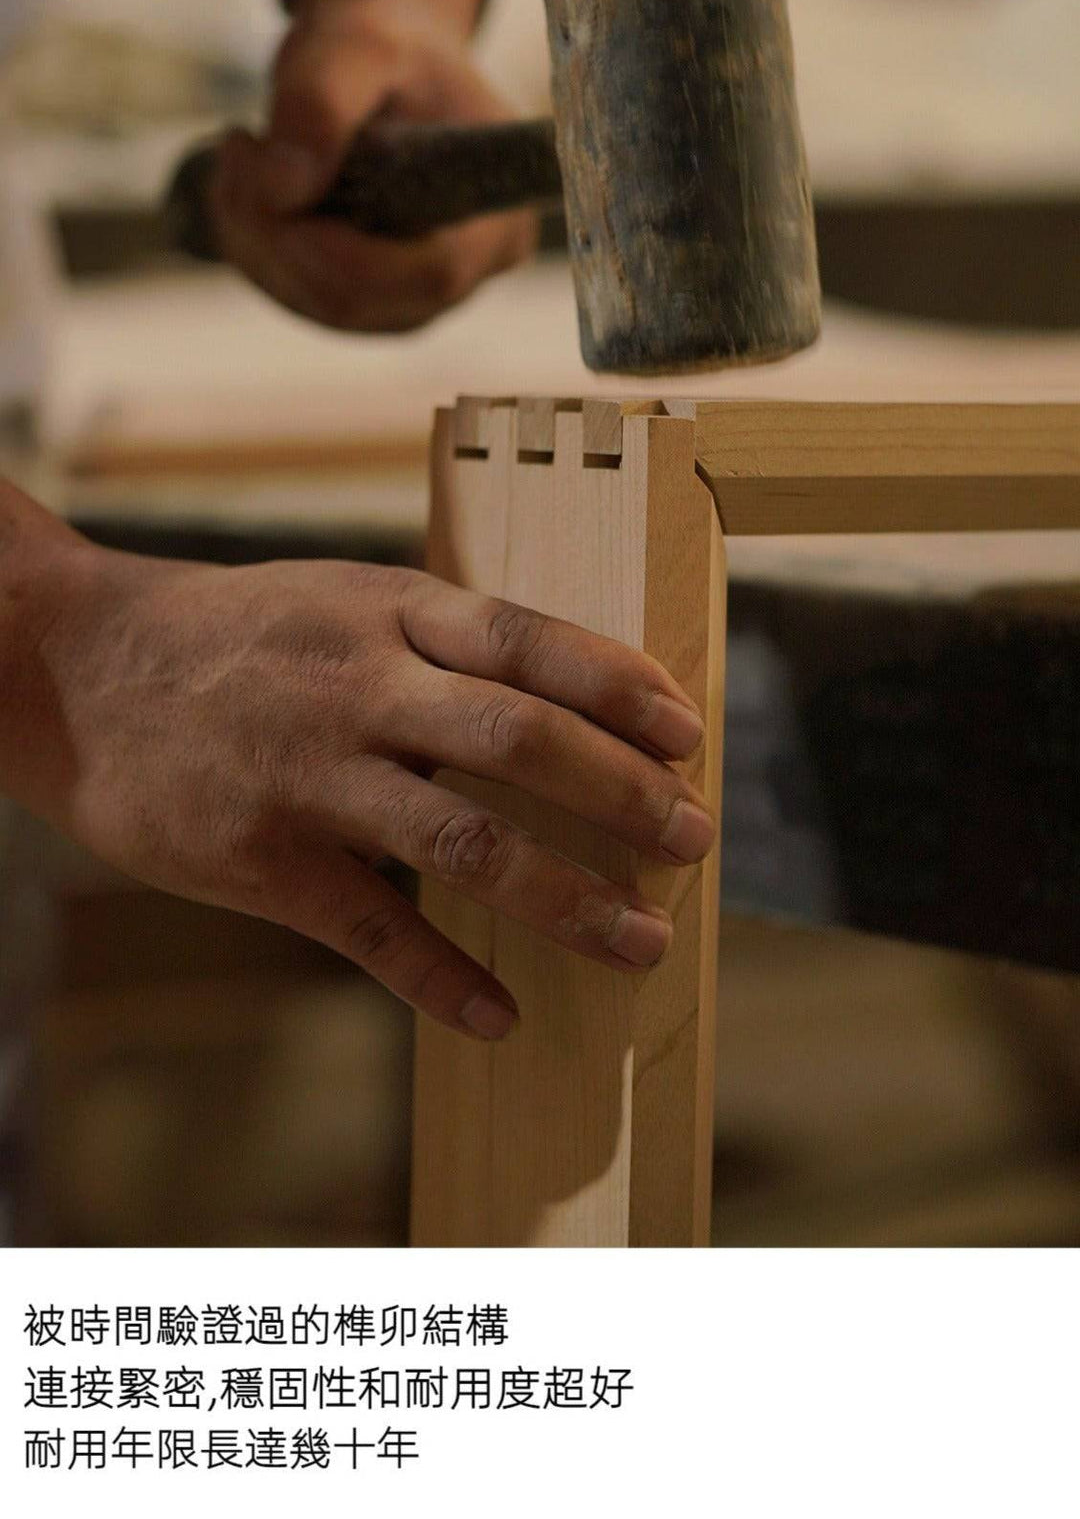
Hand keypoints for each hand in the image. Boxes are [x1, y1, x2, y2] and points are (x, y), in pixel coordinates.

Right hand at [20, 543, 713, 1040]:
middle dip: (622, 794)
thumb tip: (574, 698)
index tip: (690, 732)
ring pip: (465, 842)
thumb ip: (444, 641)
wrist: (76, 667)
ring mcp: (310, 776)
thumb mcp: (344, 598)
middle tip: (692, 839)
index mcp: (388, 611)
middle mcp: (358, 687)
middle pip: (519, 740)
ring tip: (637, 940)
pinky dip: (443, 980)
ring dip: (566, 899)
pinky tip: (500, 1014)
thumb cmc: (236, 636)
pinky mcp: (263, 860)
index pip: (530, 641)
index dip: (620, 687)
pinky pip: (372, 930)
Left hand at [212, 0, 536, 331]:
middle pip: (357, 298)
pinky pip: (296, 297)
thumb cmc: (386, 46)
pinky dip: (254, 244)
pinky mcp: (365, 302)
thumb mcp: (355, 43)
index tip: (274, 190)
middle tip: (240, 145)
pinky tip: (248, 184)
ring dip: (255, 234)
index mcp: (495, 222)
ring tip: (244, 149)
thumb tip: (282, 190)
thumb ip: (321, 101)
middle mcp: (463, 279)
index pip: (429, 275)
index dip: (346, 252)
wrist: (386, 61)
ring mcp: (410, 301)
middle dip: (278, 232)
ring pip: (315, 303)